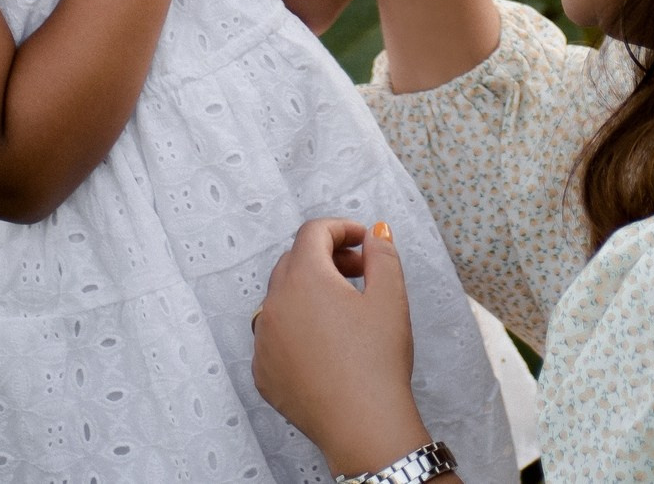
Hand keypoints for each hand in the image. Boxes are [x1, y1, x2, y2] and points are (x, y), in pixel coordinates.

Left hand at [252, 219, 432, 476]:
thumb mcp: (391, 298)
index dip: (341, 228)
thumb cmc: (378, 360)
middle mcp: (273, 305)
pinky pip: (274, 335)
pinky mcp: (262, 372)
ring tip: (344, 310)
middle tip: (359, 272)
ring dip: (308, 292)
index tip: (364, 241)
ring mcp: (263, 340)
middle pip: (294, 262)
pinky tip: (326, 346)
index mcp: (304, 279)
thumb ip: (382, 254)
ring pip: (281, 299)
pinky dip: (296, 328)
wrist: (363, 425)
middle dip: (326, 258)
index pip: (313, 233)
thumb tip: (374, 232)